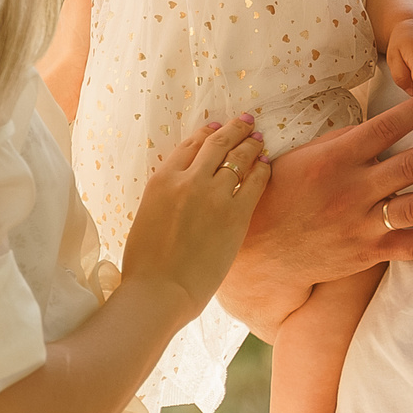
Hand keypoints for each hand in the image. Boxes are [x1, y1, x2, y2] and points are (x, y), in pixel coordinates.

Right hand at [120, 117, 269, 327]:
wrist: (160, 290)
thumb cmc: (147, 263)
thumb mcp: (148, 215)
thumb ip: (167, 196)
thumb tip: (185, 190)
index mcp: (161, 180)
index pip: (189, 145)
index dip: (206, 133)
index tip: (216, 127)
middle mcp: (188, 180)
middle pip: (216, 143)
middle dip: (234, 129)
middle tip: (246, 122)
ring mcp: (213, 195)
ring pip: (237, 157)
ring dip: (251, 144)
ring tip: (259, 139)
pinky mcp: (235, 215)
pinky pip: (254, 182)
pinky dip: (261, 169)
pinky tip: (265, 165)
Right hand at [219, 90, 412, 334]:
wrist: (258, 243)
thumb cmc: (282, 190)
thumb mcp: (308, 155)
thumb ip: (346, 141)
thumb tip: (382, 125)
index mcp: (337, 157)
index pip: (386, 128)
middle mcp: (353, 189)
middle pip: (412, 164)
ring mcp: (362, 223)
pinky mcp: (367, 252)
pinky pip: (412, 247)